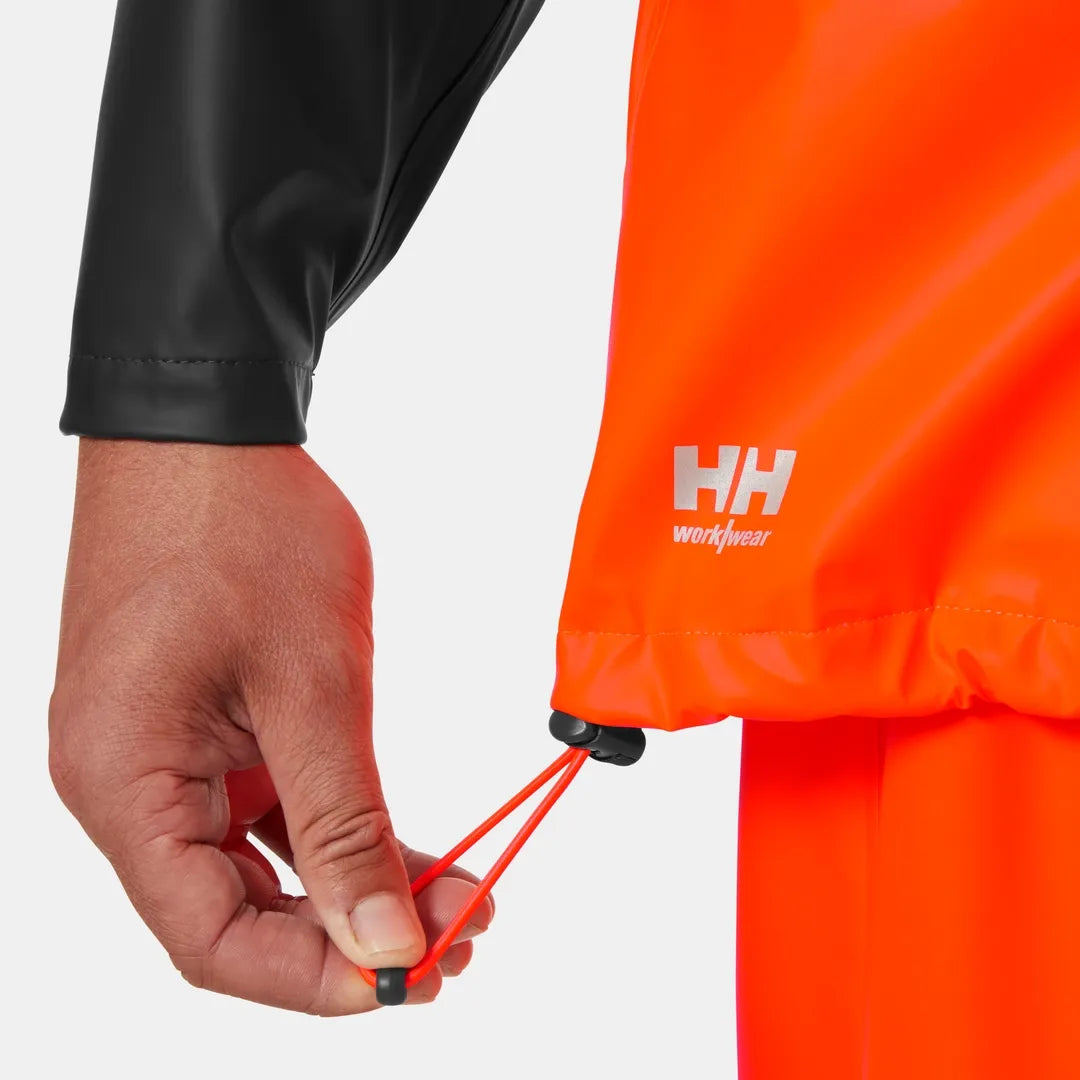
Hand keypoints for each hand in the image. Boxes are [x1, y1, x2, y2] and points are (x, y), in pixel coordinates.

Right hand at [49, 439, 491, 1012]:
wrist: (209, 428)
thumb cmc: (244, 532)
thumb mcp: (311, 685)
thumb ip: (343, 823)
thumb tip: (381, 942)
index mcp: (125, 784)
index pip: (210, 940)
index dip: (314, 978)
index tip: (412, 977)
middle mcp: (129, 785)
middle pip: (236, 911)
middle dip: (351, 932)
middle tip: (458, 934)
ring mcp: (163, 754)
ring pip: (260, 864)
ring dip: (353, 885)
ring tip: (454, 899)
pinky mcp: (200, 723)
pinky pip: (265, 806)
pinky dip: (335, 831)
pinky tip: (409, 846)